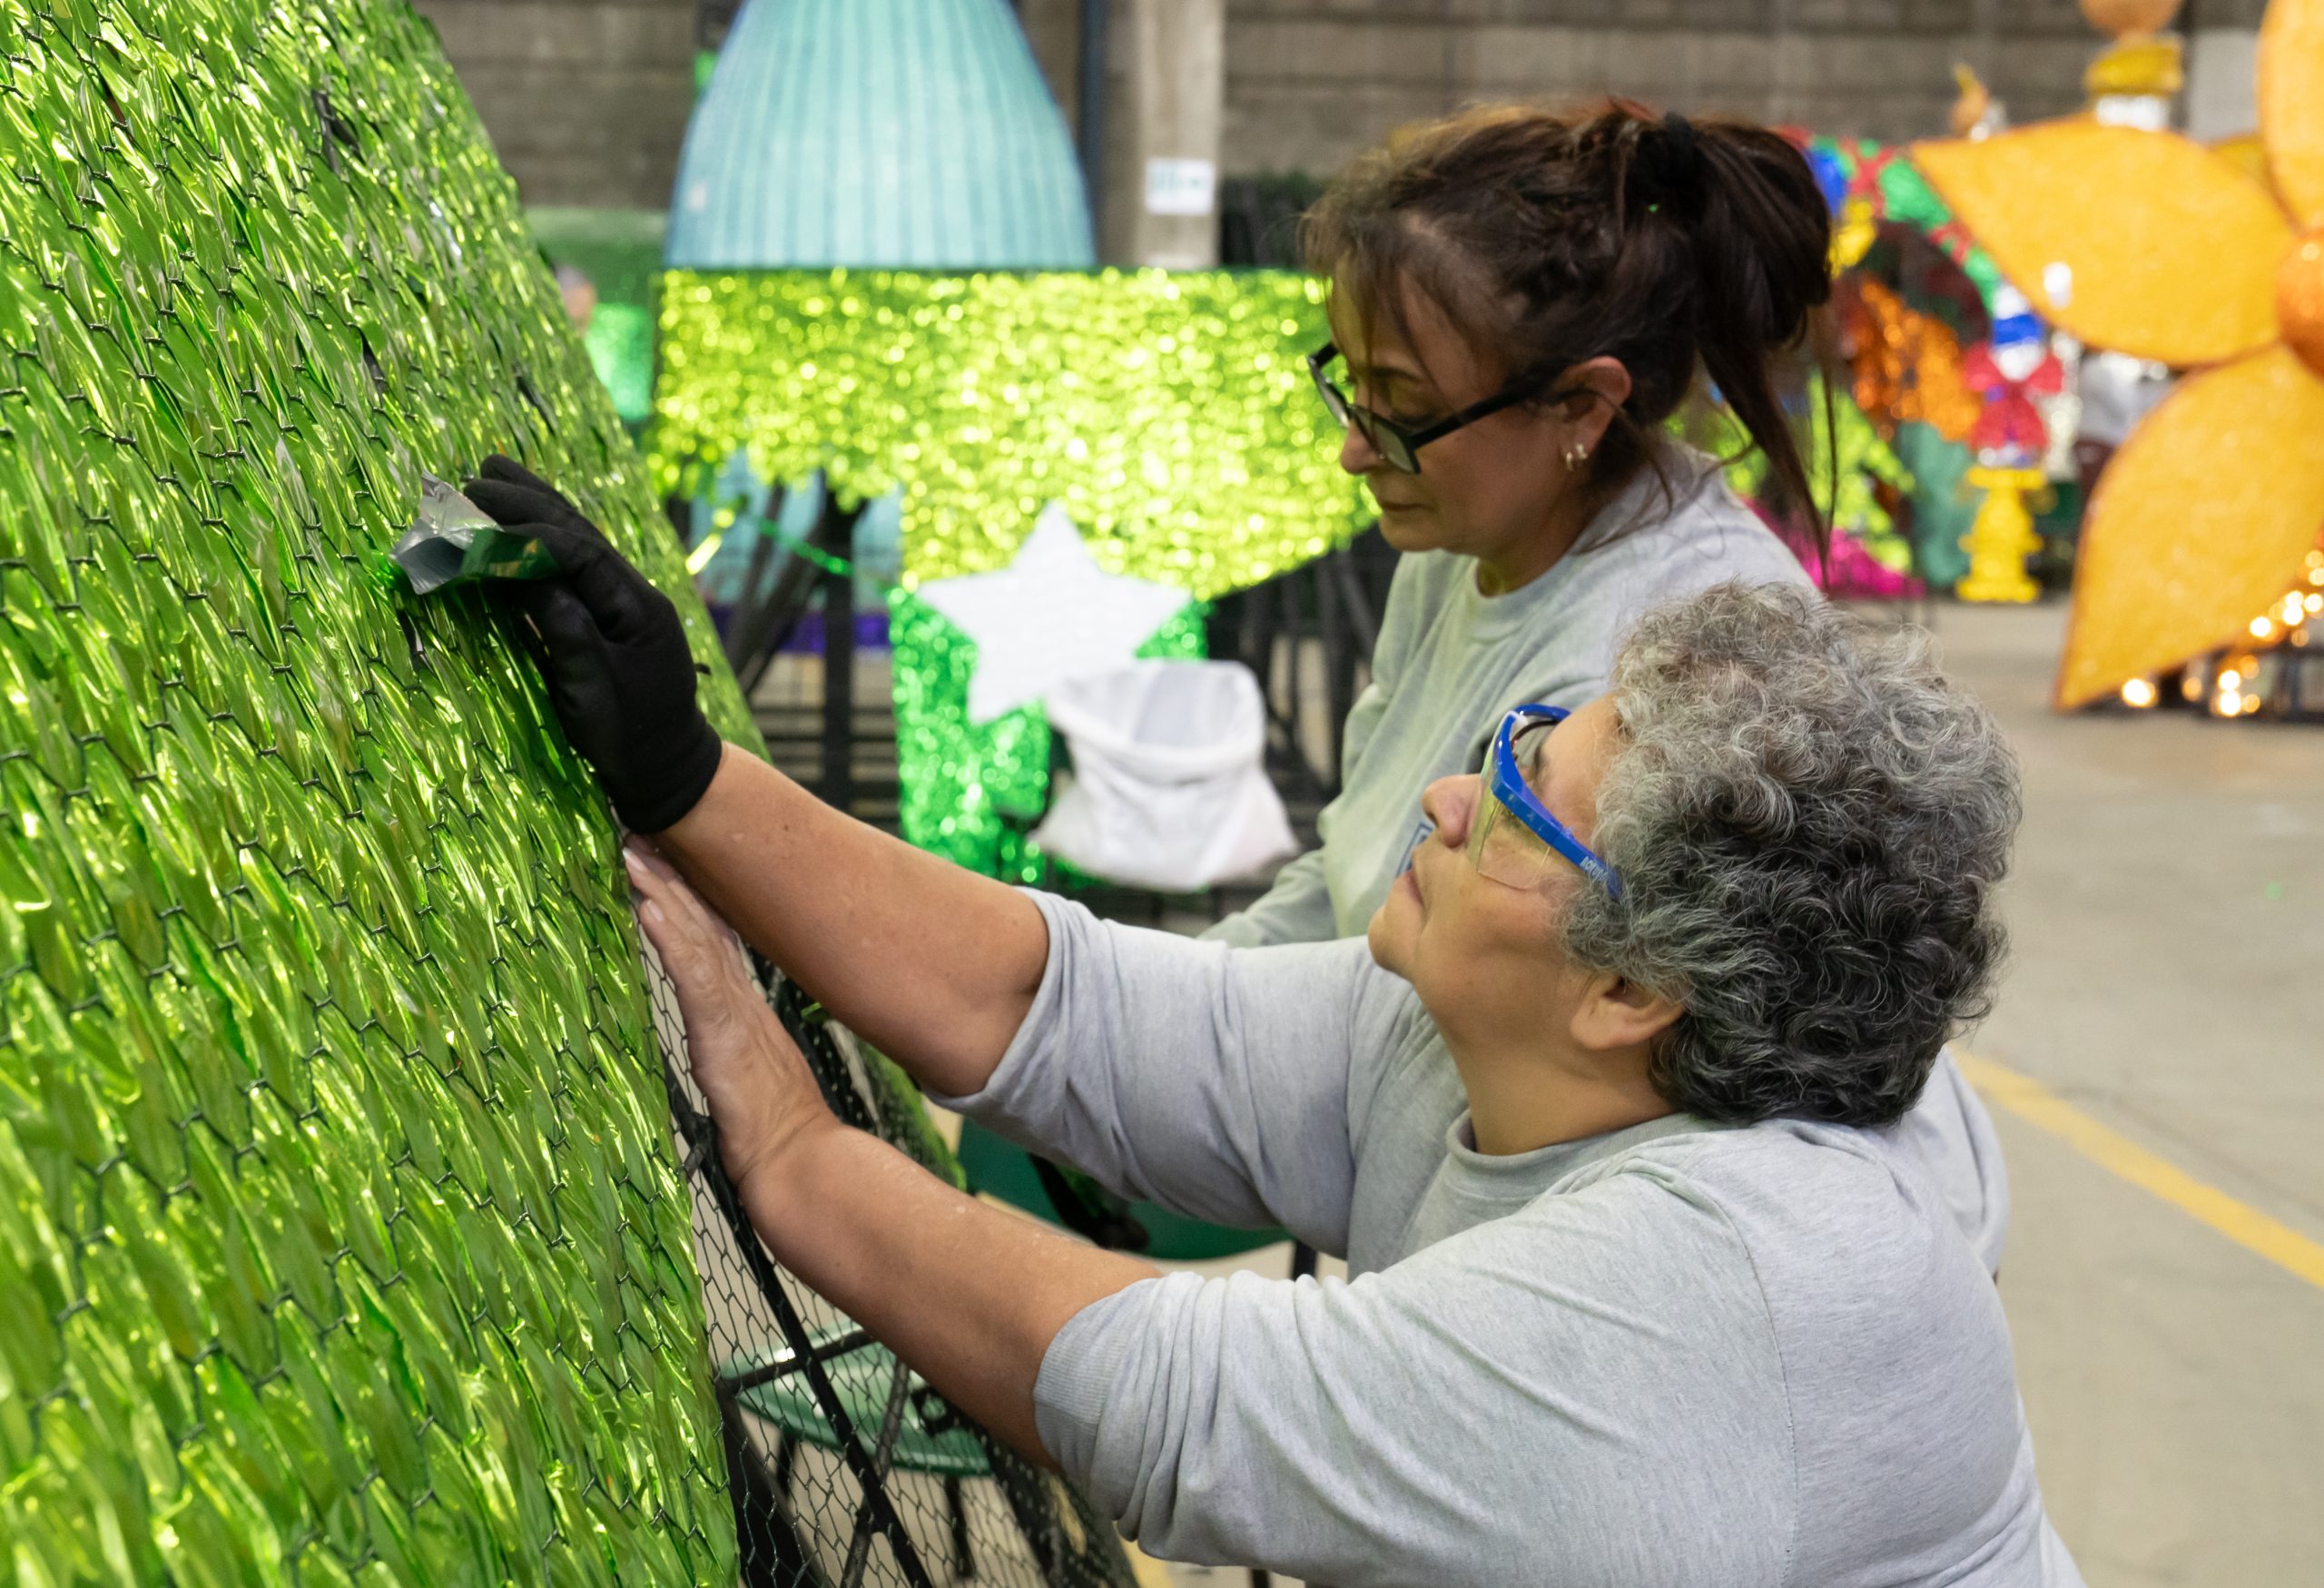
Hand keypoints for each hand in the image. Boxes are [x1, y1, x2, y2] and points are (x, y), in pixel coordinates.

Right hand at [463, 455, 723, 831]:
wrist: (667, 770)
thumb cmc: (630, 736)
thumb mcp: (592, 685)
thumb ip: (563, 625)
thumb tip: (526, 568)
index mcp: (637, 605)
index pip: (580, 550)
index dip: (528, 530)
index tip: (478, 517)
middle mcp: (633, 594)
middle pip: (578, 533)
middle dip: (527, 502)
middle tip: (474, 476)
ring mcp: (623, 604)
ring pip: (575, 544)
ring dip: (534, 509)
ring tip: (492, 474)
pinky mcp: (608, 619)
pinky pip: (572, 569)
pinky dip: (539, 544)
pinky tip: (516, 527)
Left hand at [624, 838, 831, 1187]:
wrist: (797, 1159)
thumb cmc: (772, 1131)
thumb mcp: (744, 1078)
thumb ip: (729, 1051)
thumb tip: (717, 1047)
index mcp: (743, 1007)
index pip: (711, 936)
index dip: (687, 893)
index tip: (661, 854)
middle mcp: (740, 997)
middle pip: (702, 921)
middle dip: (671, 874)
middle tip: (639, 826)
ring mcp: (733, 1011)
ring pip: (694, 937)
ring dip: (663, 891)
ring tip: (633, 850)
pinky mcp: (722, 1032)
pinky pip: (692, 977)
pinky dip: (671, 939)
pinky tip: (649, 909)